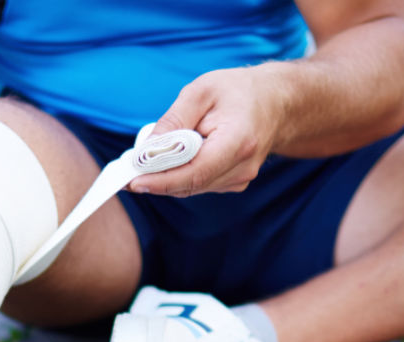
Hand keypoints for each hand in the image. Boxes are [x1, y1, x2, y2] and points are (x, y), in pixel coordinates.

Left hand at [128, 66, 288, 197]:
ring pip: (191, 186)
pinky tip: (168, 162)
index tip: (133, 181)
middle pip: (189, 184)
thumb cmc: (238, 91)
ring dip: (165, 177)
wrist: (276, 102)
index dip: (162, 181)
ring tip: (143, 162)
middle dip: (156, 180)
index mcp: (238, 142)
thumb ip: (173, 120)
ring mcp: (240, 179)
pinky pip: (198, 183)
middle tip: (126, 171)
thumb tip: (146, 149)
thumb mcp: (202, 91)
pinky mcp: (234, 182)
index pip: (195, 173)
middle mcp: (242, 167)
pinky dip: (179, 176)